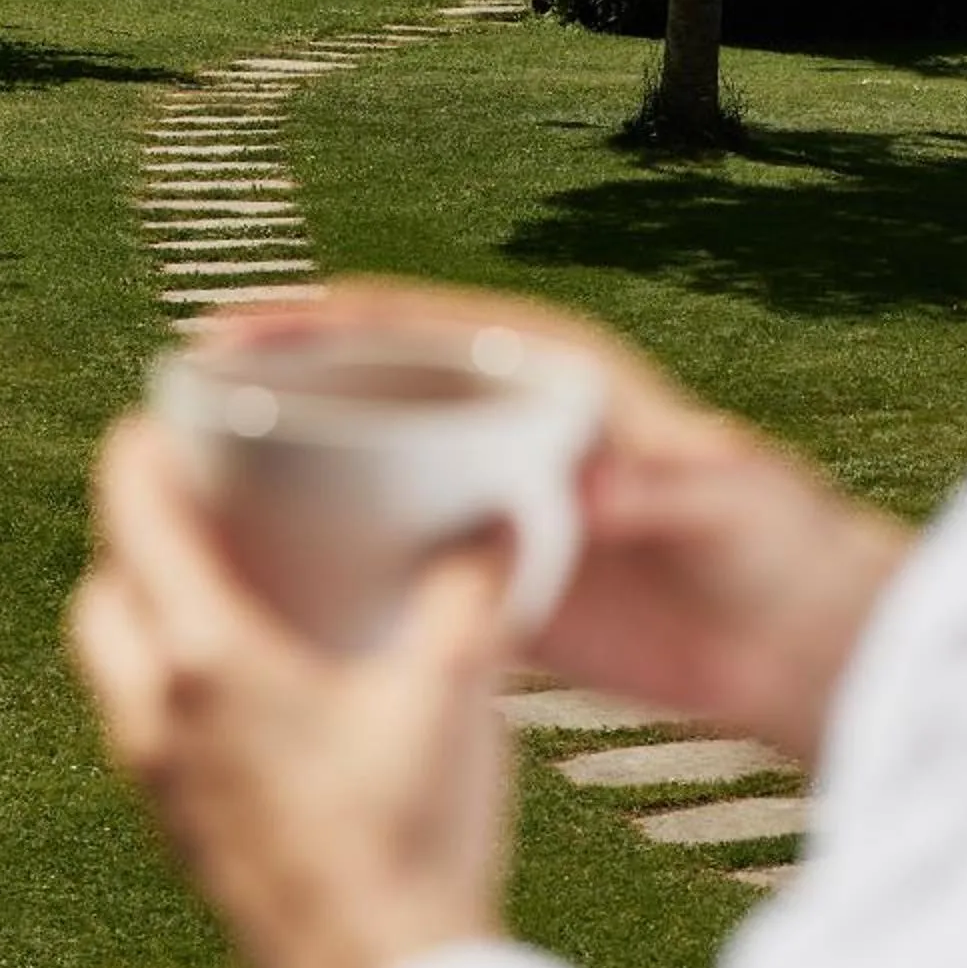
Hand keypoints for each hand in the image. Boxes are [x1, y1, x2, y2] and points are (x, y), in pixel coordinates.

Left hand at [71, 416, 515, 967]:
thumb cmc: (411, 841)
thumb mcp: (452, 694)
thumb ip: (472, 593)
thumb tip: (500, 514)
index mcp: (205, 659)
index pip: (135, 514)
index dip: (142, 448)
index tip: (170, 412)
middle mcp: (156, 713)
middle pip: (103, 590)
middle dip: (138, 536)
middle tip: (205, 502)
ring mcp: (159, 782)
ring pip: (115, 665)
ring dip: (147, 613)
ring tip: (231, 589)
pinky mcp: (181, 834)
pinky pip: (146, 726)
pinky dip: (173, 681)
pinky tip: (259, 690)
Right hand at [209, 284, 913, 768]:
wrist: (797, 641)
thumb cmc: (775, 546)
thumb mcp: (728, 500)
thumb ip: (669, 483)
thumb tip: (596, 485)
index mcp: (547, 375)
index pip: (410, 331)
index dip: (315, 326)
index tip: (231, 334)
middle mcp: (504, 423)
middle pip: (365, 387)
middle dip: (272, 388)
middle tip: (169, 405)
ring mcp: (490, 496)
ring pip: (364, 465)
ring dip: (285, 469)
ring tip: (184, 490)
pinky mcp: (491, 570)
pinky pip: (391, 549)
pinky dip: (330, 554)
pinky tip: (263, 584)